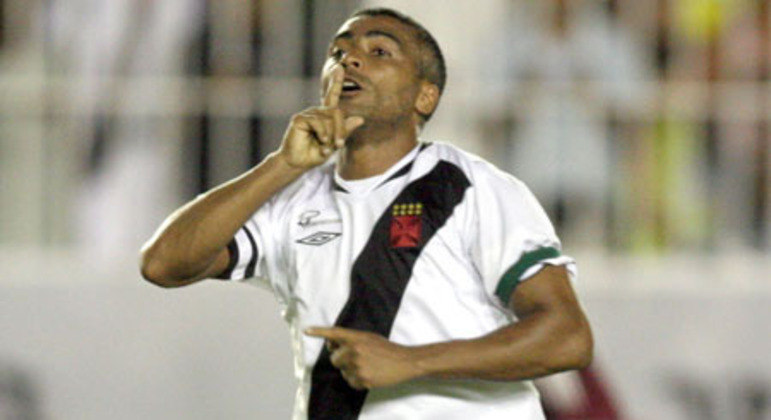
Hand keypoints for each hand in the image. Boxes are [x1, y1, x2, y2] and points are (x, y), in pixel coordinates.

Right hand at [278, 64, 364, 169]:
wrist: (297, 163)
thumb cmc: (315, 154)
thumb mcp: (334, 144)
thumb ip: (345, 131)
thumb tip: (360, 119)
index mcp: (325, 116)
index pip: (332, 96)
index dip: (336, 82)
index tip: (340, 67)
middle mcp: (317, 112)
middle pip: (336, 112)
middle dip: (341, 130)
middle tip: (339, 145)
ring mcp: (308, 114)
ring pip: (329, 118)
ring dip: (331, 135)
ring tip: (326, 148)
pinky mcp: (300, 119)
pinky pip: (318, 122)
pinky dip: (323, 133)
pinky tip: (320, 142)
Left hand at [305, 326, 421, 389]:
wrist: (405, 361)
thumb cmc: (386, 349)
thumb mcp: (368, 338)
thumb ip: (351, 339)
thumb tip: (332, 345)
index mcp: (357, 337)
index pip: (334, 333)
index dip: (319, 331)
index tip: (306, 330)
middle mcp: (354, 350)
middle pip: (334, 358)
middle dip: (341, 359)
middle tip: (356, 358)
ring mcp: (358, 366)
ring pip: (342, 371)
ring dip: (350, 370)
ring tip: (367, 366)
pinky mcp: (362, 379)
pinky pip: (350, 382)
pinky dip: (357, 380)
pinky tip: (369, 374)